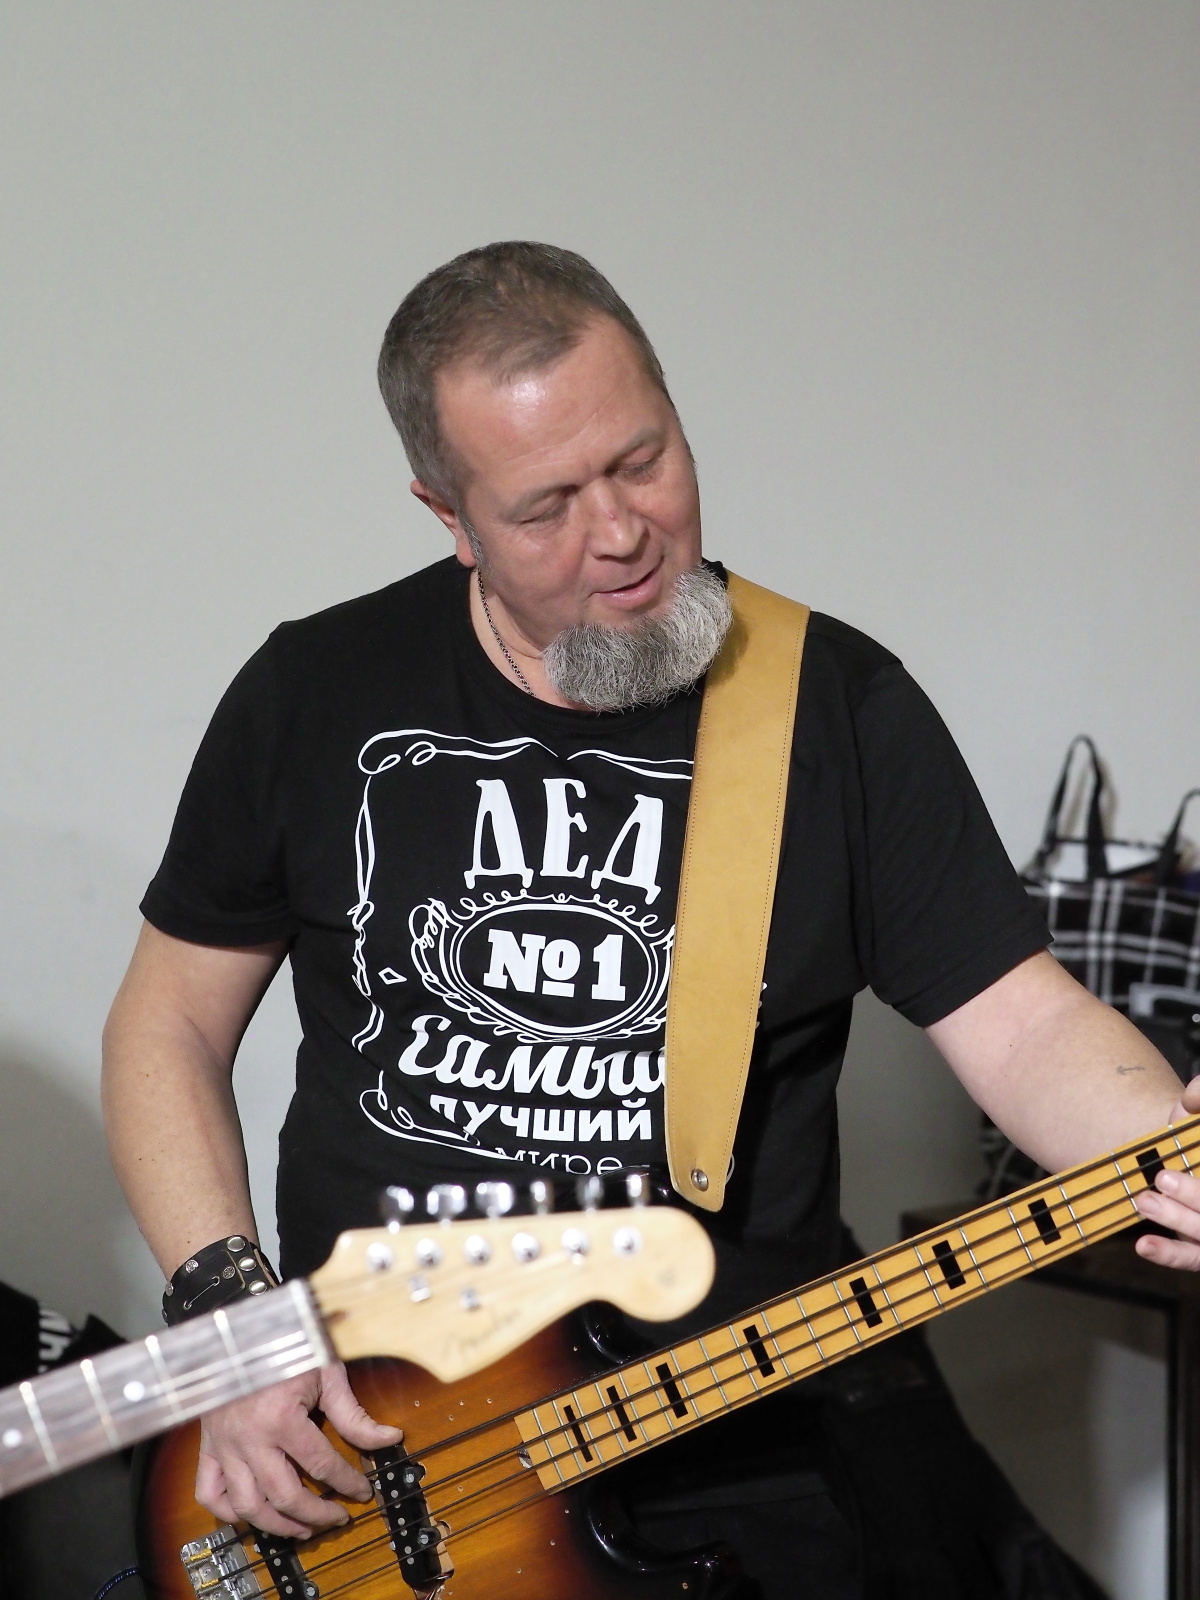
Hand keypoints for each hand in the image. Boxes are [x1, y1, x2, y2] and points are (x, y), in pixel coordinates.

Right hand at [195, 1362, 401, 1536]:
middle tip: (337, 1518)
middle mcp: (250, 1439)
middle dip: (317, 1515)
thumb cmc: (286, 1346)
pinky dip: (228, 1513)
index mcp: (281, 1417)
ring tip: (301, 1529)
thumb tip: (389, 1438)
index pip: (322, 1465)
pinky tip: (252, 1514)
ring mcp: (225, 1446)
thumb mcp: (325, 1373)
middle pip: (285, 1496)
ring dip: (277, 1526)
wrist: (240, 1331)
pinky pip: (209, 1493)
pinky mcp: (208, 1447)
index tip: (363, 1492)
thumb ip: (354, 1414)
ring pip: (247, 1506)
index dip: (348, 1484)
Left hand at [1133, 1075, 1199, 1271]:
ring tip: (1145, 1200)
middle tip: (1162, 1178)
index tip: (1177, 1150)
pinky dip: (1169, 1253)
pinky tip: (1143, 1244)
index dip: (1197, 1190)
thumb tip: (1192, 1097)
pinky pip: (1191, 1258)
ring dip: (1178, 1221)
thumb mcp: (1193, 1119)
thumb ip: (1198, 1099)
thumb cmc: (1192, 1139)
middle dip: (1196, 1196)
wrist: (1180, 1157)